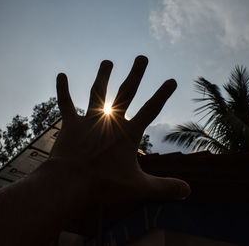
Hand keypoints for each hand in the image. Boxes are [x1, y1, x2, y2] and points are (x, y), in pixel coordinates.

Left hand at [49, 55, 189, 203]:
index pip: (150, 110)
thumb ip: (164, 188)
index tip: (172, 80)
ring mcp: (89, 120)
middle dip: (136, 75)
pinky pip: (66, 104)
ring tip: (107, 61)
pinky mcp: (71, 124)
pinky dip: (63, 90)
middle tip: (142, 57)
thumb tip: (188, 191)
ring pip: (97, 93)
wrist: (71, 182)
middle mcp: (110, 121)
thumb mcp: (138, 187)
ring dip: (103, 76)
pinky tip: (61, 75)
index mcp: (127, 133)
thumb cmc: (104, 184)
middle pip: (126, 93)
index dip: (162, 95)